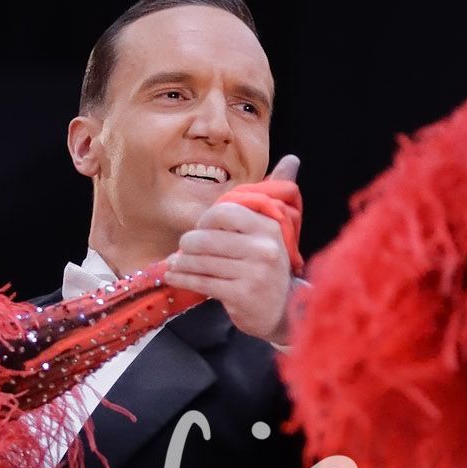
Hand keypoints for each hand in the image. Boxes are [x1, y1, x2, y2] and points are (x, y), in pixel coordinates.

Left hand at [166, 153, 300, 342]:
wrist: (284, 309)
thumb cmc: (271, 265)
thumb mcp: (276, 229)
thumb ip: (277, 194)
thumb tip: (292, 158)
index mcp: (269, 227)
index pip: (226, 213)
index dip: (205, 219)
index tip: (200, 228)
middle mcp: (263, 248)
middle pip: (208, 239)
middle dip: (188, 244)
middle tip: (182, 248)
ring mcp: (252, 273)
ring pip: (202, 262)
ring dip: (181, 262)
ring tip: (174, 263)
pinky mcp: (240, 295)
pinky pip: (202, 282)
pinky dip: (183, 278)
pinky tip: (174, 276)